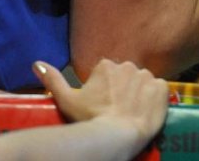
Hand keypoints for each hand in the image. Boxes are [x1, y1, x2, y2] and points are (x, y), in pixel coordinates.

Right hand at [34, 59, 167, 148]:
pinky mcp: (162, 87)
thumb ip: (53, 79)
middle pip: (126, 77)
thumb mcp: (67, 100)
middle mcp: (129, 65)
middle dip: (123, 90)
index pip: (107, 74)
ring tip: (131, 113)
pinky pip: (160, 89)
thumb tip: (37, 63)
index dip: (104, 91)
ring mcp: (147, 76)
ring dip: (139, 94)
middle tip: (116, 110)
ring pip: (143, 83)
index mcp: (107, 65)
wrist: (117, 135)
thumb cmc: (90, 119)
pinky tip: (146, 111)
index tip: (102, 106)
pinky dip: (155, 99)